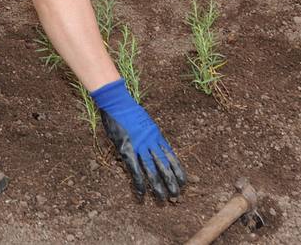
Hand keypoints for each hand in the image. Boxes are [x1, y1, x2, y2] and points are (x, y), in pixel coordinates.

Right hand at [90, 78, 185, 200]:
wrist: (116, 101)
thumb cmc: (127, 109)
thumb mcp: (144, 121)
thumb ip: (149, 133)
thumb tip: (153, 142)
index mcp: (156, 135)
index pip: (170, 156)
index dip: (177, 169)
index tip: (184, 181)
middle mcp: (150, 142)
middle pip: (164, 165)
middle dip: (171, 181)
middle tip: (177, 195)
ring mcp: (139, 146)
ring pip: (151, 169)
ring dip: (158, 185)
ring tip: (164, 199)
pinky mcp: (126, 149)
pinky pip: (134, 169)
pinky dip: (139, 182)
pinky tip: (142, 193)